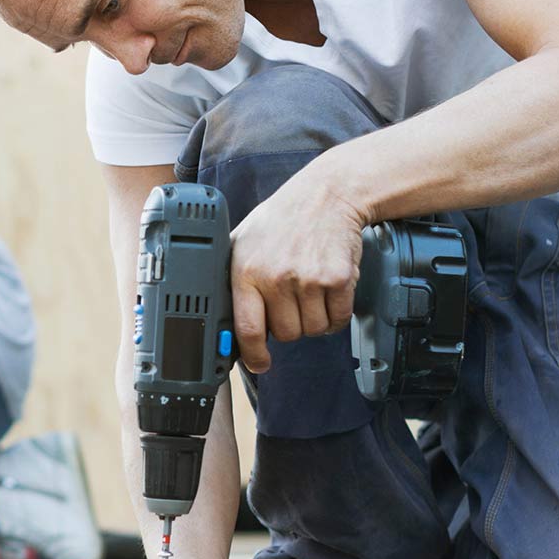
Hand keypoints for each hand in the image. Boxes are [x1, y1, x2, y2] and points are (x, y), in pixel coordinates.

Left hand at [228, 170, 367, 372]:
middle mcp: (276, 278)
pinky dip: (336, 314)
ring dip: (313, 319)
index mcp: (246, 272)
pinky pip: (338, 319)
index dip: (253, 355)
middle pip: (285, 335)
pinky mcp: (338, 279)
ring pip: (313, 330)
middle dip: (289, 325)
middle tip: (291, 300)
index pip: (247, 329)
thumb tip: (220, 320)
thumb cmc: (281, 220)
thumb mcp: (242, 242)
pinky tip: (328, 292)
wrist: (326, 195)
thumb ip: (231, 279)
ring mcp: (309, 280)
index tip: (259, 363)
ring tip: (309, 290)